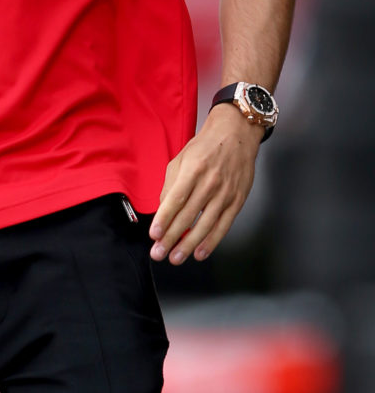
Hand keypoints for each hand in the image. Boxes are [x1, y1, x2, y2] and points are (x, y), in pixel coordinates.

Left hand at [149, 107, 261, 263]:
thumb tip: (162, 210)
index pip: (176, 199)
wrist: (236, 135)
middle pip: (188, 216)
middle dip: (171, 238)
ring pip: (205, 225)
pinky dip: (211, 242)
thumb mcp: (180, 160)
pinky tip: (200, 253)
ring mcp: (226, 193)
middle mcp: (210, 183)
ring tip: (176, 258)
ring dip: (189, 245)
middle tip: (159, 253)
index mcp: (193, 171)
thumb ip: (170, 186)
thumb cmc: (205, 147)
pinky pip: (223, 225)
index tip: (154, 235)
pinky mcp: (237, 200)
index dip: (164, 219)